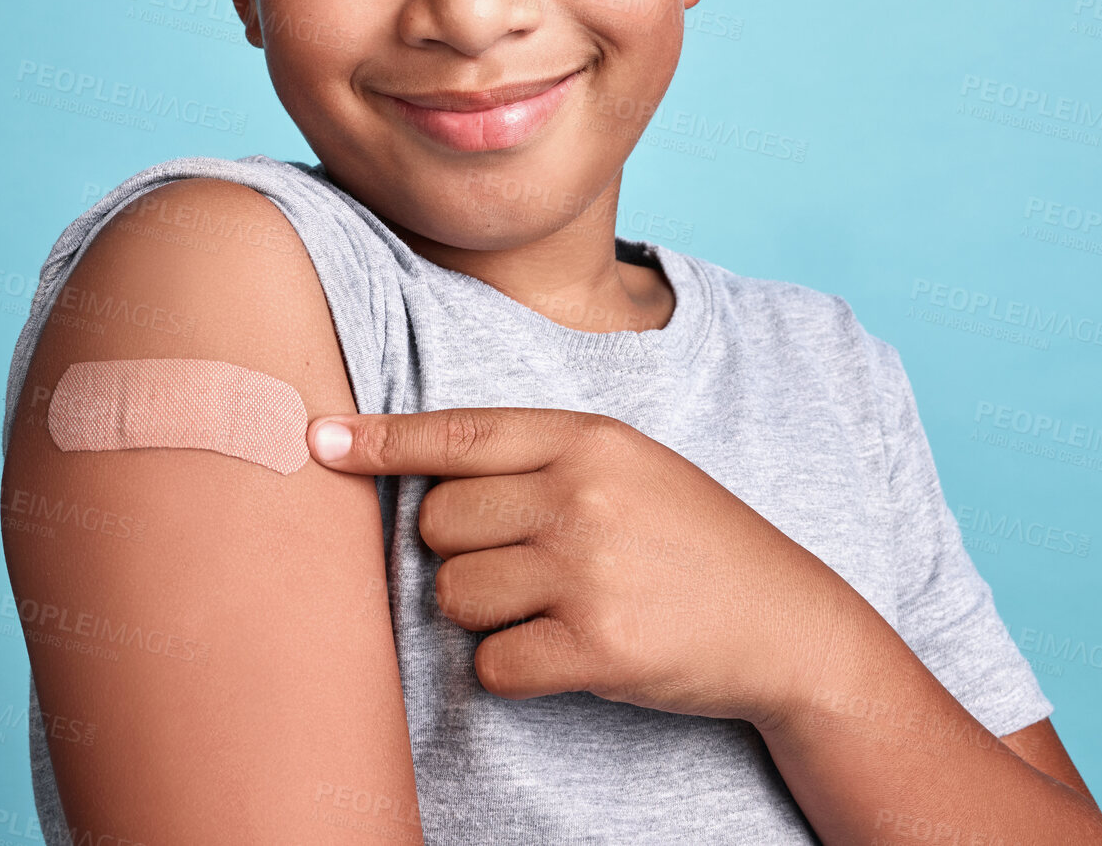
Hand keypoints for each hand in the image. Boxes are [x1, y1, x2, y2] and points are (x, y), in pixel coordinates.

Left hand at [306, 407, 851, 726]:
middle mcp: (580, 494)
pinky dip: (513, 668)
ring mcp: (588, 569)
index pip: (459, 434)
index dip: (381, 441)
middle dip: (456, 552)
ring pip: (455, 596)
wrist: (784, 620)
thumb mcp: (626, 465)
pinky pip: (493, 664)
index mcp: (586, 437)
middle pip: (438, 524)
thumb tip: (423, 483)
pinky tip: (565, 652)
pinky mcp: (596, 646)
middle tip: (516, 563)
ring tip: (549, 607)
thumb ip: (537, 460)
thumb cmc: (689, 536)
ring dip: (484, 613)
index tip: (317, 442)